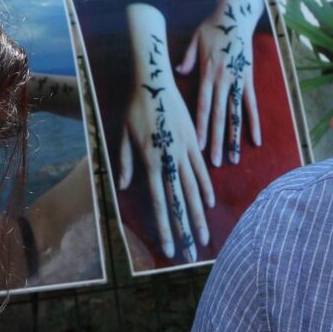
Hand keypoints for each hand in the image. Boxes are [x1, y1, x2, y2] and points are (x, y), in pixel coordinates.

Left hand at [115, 4, 216, 263]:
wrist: (153, 78)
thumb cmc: (134, 106)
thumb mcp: (122, 135)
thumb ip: (126, 163)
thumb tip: (126, 188)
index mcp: (151, 160)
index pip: (161, 201)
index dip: (166, 226)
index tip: (170, 246)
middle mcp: (170, 159)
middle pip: (181, 201)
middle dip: (186, 229)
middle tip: (192, 253)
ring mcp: (184, 150)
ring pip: (194, 188)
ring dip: (199, 213)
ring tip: (204, 234)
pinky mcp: (192, 140)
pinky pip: (201, 168)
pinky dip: (206, 186)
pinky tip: (210, 202)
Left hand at [175, 0, 266, 167]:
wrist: (237, 13)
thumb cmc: (213, 25)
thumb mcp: (195, 39)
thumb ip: (188, 59)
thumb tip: (179, 72)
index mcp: (208, 74)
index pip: (202, 107)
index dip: (200, 127)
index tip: (197, 146)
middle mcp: (223, 81)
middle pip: (218, 117)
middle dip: (216, 141)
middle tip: (215, 162)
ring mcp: (237, 82)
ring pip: (235, 115)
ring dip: (234, 138)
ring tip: (234, 159)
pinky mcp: (249, 80)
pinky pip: (251, 105)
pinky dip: (253, 123)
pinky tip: (255, 140)